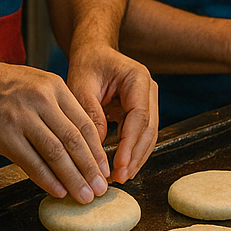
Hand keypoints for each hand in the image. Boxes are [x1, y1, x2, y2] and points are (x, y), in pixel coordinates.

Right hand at [0, 58, 111, 202]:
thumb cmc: (12, 88)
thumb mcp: (42, 86)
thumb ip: (63, 111)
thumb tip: (85, 148)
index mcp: (55, 88)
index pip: (84, 124)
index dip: (97, 151)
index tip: (105, 170)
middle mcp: (41, 101)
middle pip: (72, 140)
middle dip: (89, 168)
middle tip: (100, 189)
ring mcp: (22, 118)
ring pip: (54, 153)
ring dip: (72, 178)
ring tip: (83, 195)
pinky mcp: (5, 135)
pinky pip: (31, 162)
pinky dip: (47, 179)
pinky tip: (58, 190)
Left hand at [66, 42, 158, 183]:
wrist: (94, 52)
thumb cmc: (87, 64)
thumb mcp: (81, 84)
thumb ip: (90, 112)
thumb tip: (98, 146)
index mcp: (137, 78)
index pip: (139, 116)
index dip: (130, 143)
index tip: (119, 164)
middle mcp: (148, 89)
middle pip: (149, 129)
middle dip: (135, 155)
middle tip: (120, 177)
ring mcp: (148, 100)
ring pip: (148, 135)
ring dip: (136, 157)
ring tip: (121, 177)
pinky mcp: (141, 111)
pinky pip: (140, 134)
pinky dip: (132, 151)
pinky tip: (122, 168)